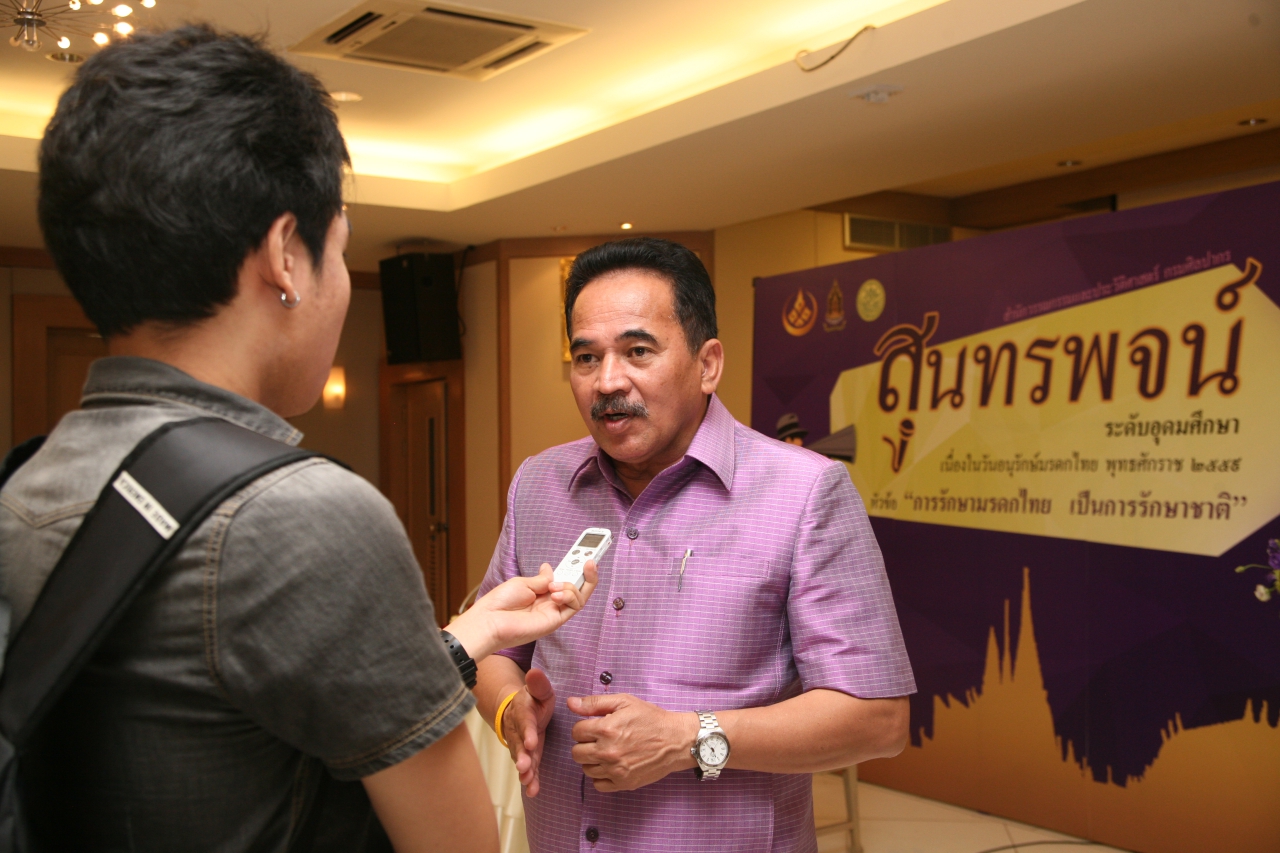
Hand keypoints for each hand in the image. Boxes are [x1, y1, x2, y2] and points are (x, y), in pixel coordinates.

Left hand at [447, 562, 597, 659]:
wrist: (490, 621)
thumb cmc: (501, 602)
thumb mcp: (523, 583)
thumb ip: (542, 578)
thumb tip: (551, 568)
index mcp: (542, 591)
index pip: (565, 577)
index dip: (576, 566)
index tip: (586, 553)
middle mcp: (551, 601)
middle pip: (578, 587)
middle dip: (587, 573)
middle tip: (591, 559)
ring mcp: (554, 611)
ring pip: (580, 596)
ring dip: (572, 586)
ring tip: (555, 586)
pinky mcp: (556, 621)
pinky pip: (574, 606)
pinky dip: (570, 596)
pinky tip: (556, 593)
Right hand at [503, 669, 556, 796]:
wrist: (518, 709)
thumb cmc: (534, 699)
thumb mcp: (539, 689)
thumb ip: (538, 684)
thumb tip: (535, 672)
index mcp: (523, 711)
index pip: (524, 721)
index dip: (527, 732)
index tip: (531, 742)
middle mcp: (518, 729)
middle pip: (519, 744)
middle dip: (522, 756)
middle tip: (524, 767)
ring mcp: (520, 744)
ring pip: (521, 758)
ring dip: (524, 771)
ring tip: (527, 782)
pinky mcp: (526, 754)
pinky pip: (527, 767)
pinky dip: (529, 779)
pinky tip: (533, 790)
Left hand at [568, 693, 697, 792]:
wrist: (675, 740)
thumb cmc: (651, 718)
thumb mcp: (624, 702)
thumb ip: (594, 703)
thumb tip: (570, 703)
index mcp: (606, 729)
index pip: (576, 732)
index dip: (584, 727)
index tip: (595, 727)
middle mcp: (607, 751)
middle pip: (576, 752)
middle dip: (585, 744)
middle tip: (599, 739)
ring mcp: (615, 770)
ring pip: (585, 769)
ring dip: (592, 760)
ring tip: (607, 751)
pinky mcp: (623, 783)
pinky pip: (598, 784)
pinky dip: (601, 776)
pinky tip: (611, 765)